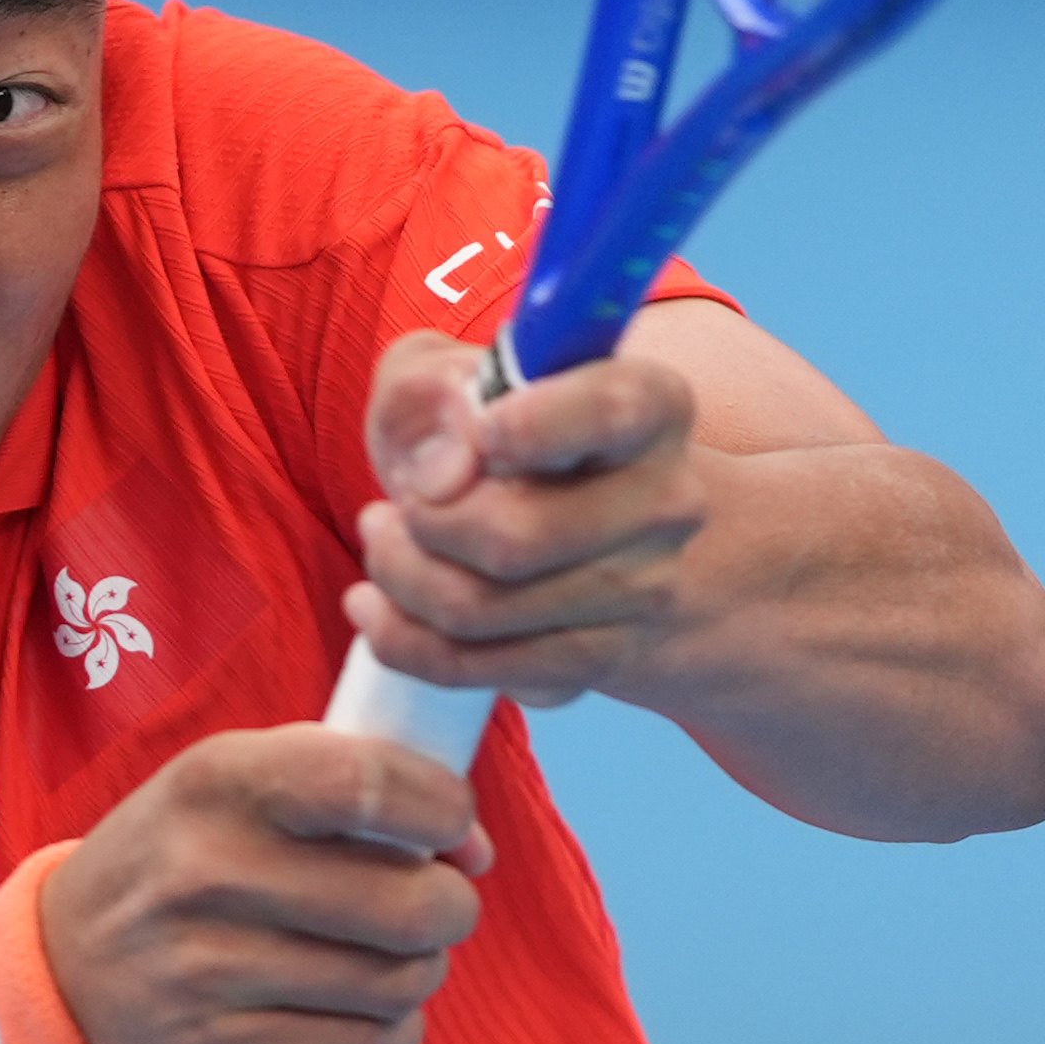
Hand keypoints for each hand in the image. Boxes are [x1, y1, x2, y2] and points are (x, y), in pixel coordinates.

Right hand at [38, 725, 487, 1043]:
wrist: (64, 980)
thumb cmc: (180, 866)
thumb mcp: (225, 789)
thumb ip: (341, 785)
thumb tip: (472, 846)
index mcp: (216, 781)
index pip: (367, 783)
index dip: (442, 807)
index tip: (452, 827)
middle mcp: (207, 871)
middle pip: (407, 901)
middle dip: (450, 905)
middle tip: (433, 904)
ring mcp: (210, 968)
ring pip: (399, 979)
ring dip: (420, 970)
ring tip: (388, 956)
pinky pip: (370, 1042)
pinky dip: (390, 1027)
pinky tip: (358, 1008)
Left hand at [346, 330, 708, 712]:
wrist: (563, 514)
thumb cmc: (494, 427)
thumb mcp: (444, 376)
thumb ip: (426, 392)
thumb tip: (440, 472)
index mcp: (650, 404)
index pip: (611, 409)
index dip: (534, 423)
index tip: (482, 431)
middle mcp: (666, 501)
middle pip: (518, 537)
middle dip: (423, 524)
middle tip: (396, 504)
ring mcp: (642, 590)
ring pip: (483, 608)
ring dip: (402, 577)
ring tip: (384, 540)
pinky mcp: (600, 658)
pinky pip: (477, 667)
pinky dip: (405, 639)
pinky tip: (378, 607)